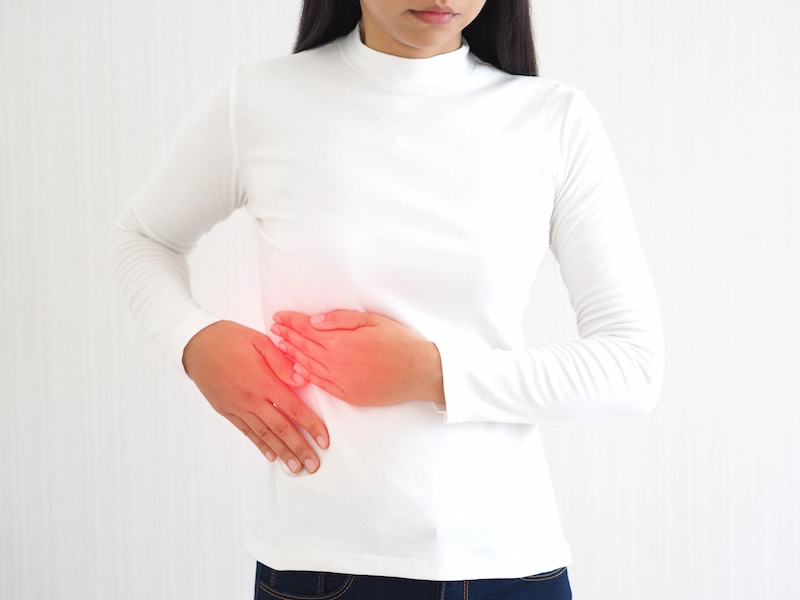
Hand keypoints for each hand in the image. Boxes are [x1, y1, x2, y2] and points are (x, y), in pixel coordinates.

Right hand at [182, 320, 328, 473]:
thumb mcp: (260, 342)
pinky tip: (271, 455)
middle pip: (281, 429)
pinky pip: (247, 432)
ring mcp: (238, 407)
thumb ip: (282, 362)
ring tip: (296, 467)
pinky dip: (260, 445)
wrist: (195, 344)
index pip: (293, 409)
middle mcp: (252, 400)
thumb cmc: (229, 339)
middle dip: (300, 448)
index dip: (311, 426)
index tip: (323, 440)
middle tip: (313, 464)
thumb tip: (302, 380)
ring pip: (265, 435)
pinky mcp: (227, 410)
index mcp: (264, 382)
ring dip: (282, 453)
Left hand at [269, 309, 441, 407]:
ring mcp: (340, 381)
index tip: (279, 317)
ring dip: (292, 355)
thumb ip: (341, 320)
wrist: (418, 372)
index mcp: (341, 342)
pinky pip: (321, 384)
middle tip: (274, 329)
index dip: (292, 322)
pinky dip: (307, 375)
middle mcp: (336, 363)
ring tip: (280, 346)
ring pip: (309, 366)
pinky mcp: (347, 395)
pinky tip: (298, 369)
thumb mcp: (372, 321)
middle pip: (304, 347)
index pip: (308, 329)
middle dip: (287, 336)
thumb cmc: (399, 343)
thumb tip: (316, 321)